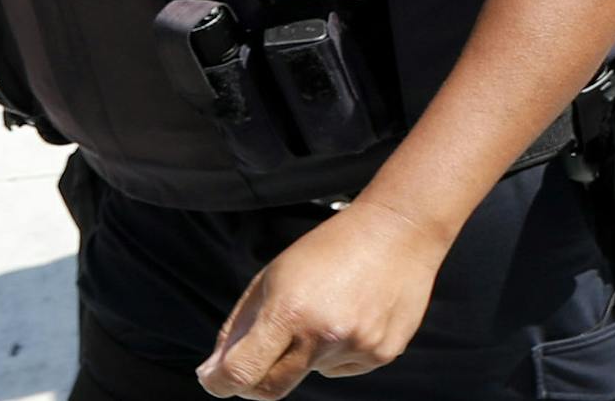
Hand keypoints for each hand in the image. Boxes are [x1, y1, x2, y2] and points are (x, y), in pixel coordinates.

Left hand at [196, 200, 450, 398]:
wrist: (400, 230)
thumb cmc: (331, 247)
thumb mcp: (273, 275)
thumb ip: (240, 327)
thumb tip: (214, 371)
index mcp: (289, 310)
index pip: (240, 373)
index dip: (218, 383)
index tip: (214, 379)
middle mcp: (323, 334)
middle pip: (271, 389)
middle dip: (254, 381)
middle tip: (257, 359)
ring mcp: (357, 346)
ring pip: (310, 373)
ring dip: (306, 353)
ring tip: (330, 308)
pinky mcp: (383, 352)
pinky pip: (344, 367)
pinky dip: (340, 350)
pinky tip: (356, 313)